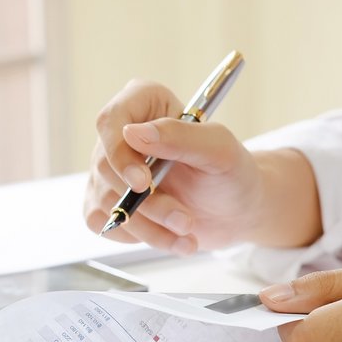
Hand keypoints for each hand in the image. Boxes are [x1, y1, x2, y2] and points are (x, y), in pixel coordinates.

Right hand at [84, 78, 319, 253]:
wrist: (235, 212)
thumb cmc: (231, 173)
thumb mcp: (219, 149)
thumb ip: (180, 136)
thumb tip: (132, 133)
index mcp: (144, 104)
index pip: (110, 121)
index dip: (119, 153)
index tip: (144, 183)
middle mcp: (120, 136)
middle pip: (107, 168)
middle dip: (148, 203)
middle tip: (184, 219)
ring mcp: (110, 171)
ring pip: (108, 202)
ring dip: (150, 226)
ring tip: (187, 232)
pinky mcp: (108, 203)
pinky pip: (106, 224)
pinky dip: (140, 237)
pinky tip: (169, 237)